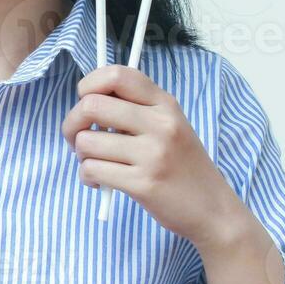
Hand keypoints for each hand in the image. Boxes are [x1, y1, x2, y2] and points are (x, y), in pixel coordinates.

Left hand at [61, 65, 249, 250]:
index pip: (117, 75)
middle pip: (91, 105)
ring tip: (94, 163)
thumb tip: (87, 100)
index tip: (84, 102)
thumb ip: (135, 108)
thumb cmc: (182, 165)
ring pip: (87, 141)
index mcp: (164, 104)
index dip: (89, 84)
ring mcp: (153, 154)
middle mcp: (160, 124)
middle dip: (72, 123)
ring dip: (80, 154)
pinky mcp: (143, 184)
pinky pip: (92, 170)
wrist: (212, 208)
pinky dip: (87, 176)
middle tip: (77, 138)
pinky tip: (100, 182)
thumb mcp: (170, 125)